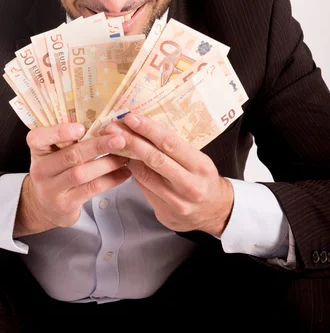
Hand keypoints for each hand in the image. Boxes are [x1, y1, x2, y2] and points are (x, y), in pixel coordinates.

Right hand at [14, 123, 129, 236]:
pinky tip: (124, 172)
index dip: (59, 132)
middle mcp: (41, 169)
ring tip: (124, 156)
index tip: (81, 128)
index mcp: (38, 150)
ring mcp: (51, 189)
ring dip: (106, 164)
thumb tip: (103, 121)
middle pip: (70, 155)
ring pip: (81, 174)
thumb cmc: (56, 172)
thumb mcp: (53, 154)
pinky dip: (110, 180)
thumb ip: (68, 139)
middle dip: (97, 146)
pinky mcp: (65, 204)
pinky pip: (91, 189)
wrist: (46, 207)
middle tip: (119, 139)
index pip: (37, 138)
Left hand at [103, 113, 233, 236]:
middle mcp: (190, 185)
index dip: (149, 130)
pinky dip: (134, 174)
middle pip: (155, 159)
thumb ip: (176, 149)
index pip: (171, 144)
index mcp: (200, 166)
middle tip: (114, 128)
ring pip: (145, 176)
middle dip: (132, 141)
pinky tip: (125, 163)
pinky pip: (144, 189)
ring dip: (127, 157)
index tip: (132, 118)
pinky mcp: (165, 213)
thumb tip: (146, 129)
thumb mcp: (199, 160)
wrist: (217, 212)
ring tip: (115, 143)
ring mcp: (177, 202)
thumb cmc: (204, 179)